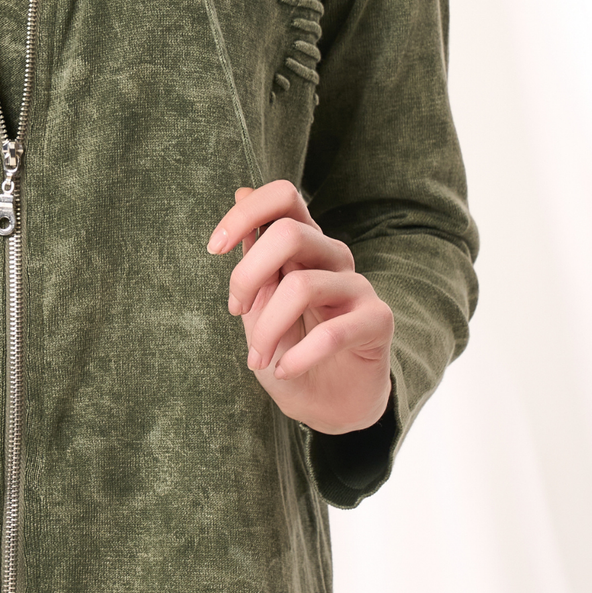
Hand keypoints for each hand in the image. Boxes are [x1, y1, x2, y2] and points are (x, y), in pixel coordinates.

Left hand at [209, 181, 393, 434]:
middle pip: (289, 233)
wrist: (331, 401)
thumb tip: (241, 191)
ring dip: (267, 328)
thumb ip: (254, 254)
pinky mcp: (377, 320)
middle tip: (234, 311)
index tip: (213, 248)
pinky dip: (298, 357)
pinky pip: (332, 333)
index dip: (246, 212)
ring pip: (302, 285)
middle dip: (247, 274)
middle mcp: (333, 256)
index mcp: (305, 244)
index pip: (284, 196)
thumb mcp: (260, 304)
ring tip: (256, 359)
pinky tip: (284, 371)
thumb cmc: (292, 347)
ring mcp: (358, 286)